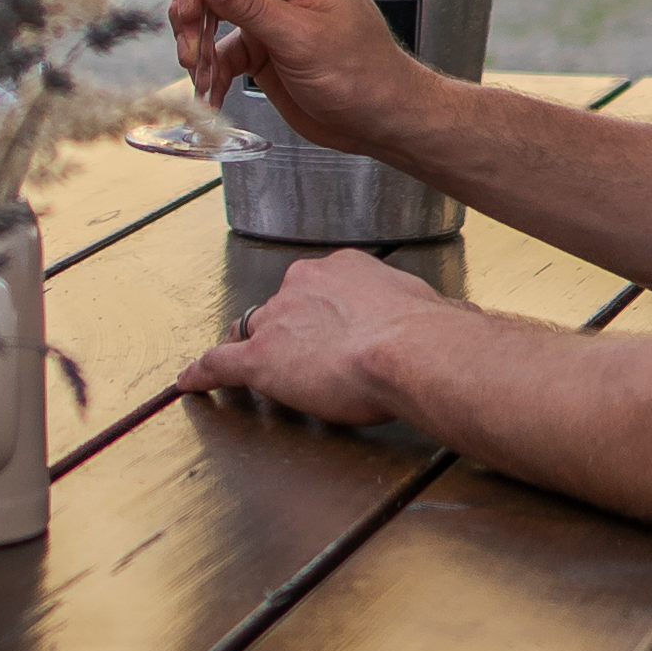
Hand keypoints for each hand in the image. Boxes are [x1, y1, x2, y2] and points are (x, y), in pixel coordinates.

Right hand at [167, 0, 424, 153]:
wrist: (380, 121)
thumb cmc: (363, 75)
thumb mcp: (300, 38)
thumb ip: (248, 3)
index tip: (189, 1)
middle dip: (196, 7)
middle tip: (189, 40)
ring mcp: (270, 9)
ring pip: (212, 8)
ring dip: (197, 40)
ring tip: (198, 70)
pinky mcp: (261, 42)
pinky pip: (222, 46)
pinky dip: (210, 68)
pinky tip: (211, 90)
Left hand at [176, 249, 455, 425]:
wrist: (408, 348)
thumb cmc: (426, 331)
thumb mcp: (427, 307)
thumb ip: (423, 314)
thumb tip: (461, 322)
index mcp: (341, 268)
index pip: (317, 288)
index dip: (321, 312)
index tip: (331, 327)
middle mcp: (303, 283)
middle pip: (283, 308)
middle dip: (293, 331)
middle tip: (314, 358)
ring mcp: (278, 319)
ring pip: (256, 333)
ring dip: (262, 351)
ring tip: (272, 374)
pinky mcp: (261, 359)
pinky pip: (221, 363)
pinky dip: (202, 373)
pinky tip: (189, 381)